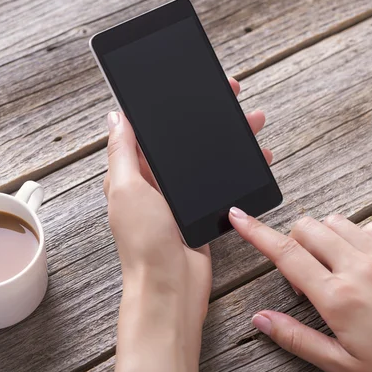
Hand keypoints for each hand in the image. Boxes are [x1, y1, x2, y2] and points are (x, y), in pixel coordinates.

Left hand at [105, 78, 271, 371]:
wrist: (170, 286)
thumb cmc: (143, 243)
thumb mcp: (128, 189)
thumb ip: (123, 152)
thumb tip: (117, 116)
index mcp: (133, 173)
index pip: (150, 129)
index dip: (168, 105)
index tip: (190, 85)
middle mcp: (155, 182)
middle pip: (183, 139)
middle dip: (207, 117)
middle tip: (230, 95)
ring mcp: (179, 196)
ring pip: (206, 156)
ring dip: (228, 138)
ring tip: (252, 122)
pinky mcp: (201, 210)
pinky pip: (220, 180)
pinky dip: (237, 167)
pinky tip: (255, 157)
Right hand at [229, 210, 371, 371]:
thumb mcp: (340, 365)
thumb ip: (296, 338)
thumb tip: (261, 319)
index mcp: (338, 298)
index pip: (285, 253)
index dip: (255, 232)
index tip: (238, 217)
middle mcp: (360, 268)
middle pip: (307, 228)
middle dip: (291, 241)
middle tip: (300, 275)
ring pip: (336, 221)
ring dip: (322, 237)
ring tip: (329, 268)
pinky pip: (369, 226)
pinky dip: (353, 236)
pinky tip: (357, 261)